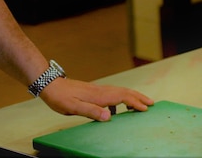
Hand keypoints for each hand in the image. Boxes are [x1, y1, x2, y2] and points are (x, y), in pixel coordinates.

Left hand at [39, 77, 153, 121]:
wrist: (50, 84)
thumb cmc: (60, 97)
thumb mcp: (73, 107)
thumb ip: (91, 112)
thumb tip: (109, 116)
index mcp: (98, 96)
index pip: (122, 97)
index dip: (135, 102)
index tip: (147, 108)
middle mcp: (100, 90)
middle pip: (124, 92)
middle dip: (139, 97)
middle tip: (151, 102)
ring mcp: (96, 89)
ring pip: (118, 91)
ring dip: (131, 96)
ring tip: (139, 103)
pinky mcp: (92, 91)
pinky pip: (111, 94)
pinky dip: (120, 98)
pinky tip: (116, 107)